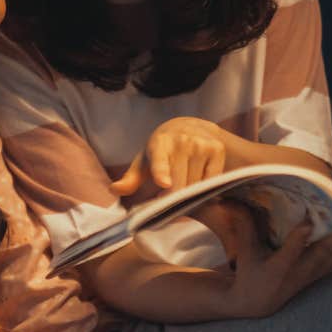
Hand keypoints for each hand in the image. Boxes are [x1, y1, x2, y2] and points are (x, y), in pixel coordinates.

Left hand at [111, 117, 234, 194]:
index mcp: (159, 143)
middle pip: (180, 183)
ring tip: (183, 191)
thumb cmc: (163, 149)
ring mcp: (202, 144)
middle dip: (174, 198)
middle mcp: (182, 141)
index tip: (164, 184)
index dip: (162, 172)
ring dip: (190, 195)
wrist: (191, 127)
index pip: (160, 160)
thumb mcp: (144, 161)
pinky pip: (212, 181)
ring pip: (196, 185)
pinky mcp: (217, 149)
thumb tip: (113, 189)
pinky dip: (206, 189)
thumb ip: (130, 178)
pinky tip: (199, 185)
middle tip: (168, 204)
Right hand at [204, 209, 331, 318]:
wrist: (256, 302)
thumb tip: (231, 198)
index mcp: (280, 268)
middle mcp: (304, 271)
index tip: (306, 224)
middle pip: (330, 251)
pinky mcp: (325, 269)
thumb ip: (243, 226)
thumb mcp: (243, 252)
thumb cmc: (249, 273)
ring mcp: (318, 271)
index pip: (289, 252)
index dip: (297, 240)